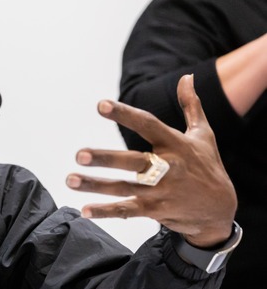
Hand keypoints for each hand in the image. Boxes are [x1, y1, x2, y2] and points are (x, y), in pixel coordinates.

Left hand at [66, 75, 236, 247]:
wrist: (220, 209)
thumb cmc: (207, 165)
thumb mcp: (203, 134)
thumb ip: (190, 105)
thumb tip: (186, 77)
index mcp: (175, 144)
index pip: (147, 125)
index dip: (124, 115)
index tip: (100, 105)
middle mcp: (167, 167)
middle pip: (132, 162)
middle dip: (105, 158)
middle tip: (78, 154)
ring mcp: (160, 191)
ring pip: (124, 188)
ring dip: (96, 186)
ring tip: (70, 179)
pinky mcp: (155, 210)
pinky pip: (127, 211)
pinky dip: (106, 211)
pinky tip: (84, 210)